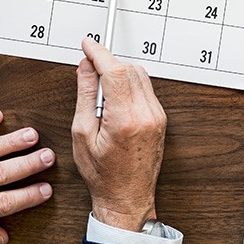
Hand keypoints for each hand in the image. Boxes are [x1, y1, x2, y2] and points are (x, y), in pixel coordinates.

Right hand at [71, 38, 166, 231]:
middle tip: (89, 74)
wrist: (127, 199)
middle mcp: (146, 114)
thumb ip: (85, 95)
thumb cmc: (102, 174)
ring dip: (119, 74)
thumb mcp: (82, 133)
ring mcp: (157, 116)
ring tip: (101, 95)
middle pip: (129, 69)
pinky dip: (129, 85)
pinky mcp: (160, 118)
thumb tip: (85, 67)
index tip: (88, 44)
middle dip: (108, 64)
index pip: (114, 70)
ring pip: (139, 75)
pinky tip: (115, 101)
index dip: (99, 52)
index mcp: (125, 119)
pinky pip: (145, 88)